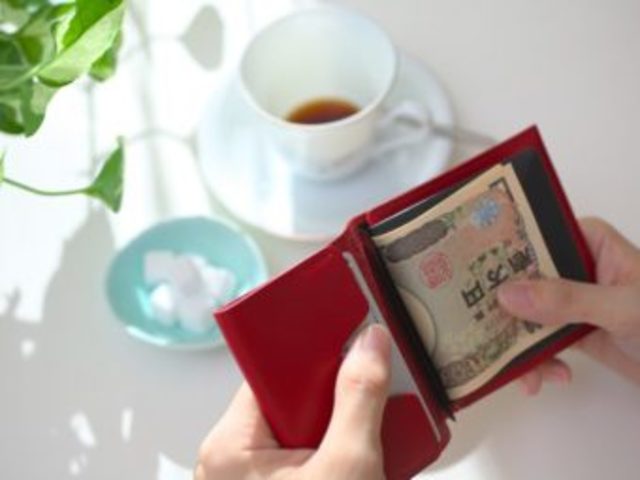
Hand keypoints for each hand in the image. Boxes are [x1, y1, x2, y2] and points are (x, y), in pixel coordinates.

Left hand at [195, 325, 391, 479]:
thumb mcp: (347, 467)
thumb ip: (360, 400)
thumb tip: (369, 345)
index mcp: (230, 446)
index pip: (269, 372)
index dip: (309, 352)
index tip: (343, 333)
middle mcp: (235, 460)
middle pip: (292, 399)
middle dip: (335, 394)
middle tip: (373, 384)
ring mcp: (256, 478)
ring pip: (304, 429)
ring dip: (342, 424)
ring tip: (377, 423)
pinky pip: (308, 454)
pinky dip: (337, 450)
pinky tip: (366, 454)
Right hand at [498, 217, 639, 394]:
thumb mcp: (622, 308)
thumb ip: (567, 300)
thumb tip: (507, 294)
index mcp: (590, 244)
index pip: (535, 236)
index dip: (502, 251)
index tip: (470, 270)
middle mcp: (575, 268)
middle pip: (522, 279)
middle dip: (503, 308)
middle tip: (481, 329)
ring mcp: (573, 303)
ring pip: (527, 314)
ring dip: (518, 344)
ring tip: (527, 374)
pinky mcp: (574, 333)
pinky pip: (541, 342)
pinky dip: (538, 361)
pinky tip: (549, 377)